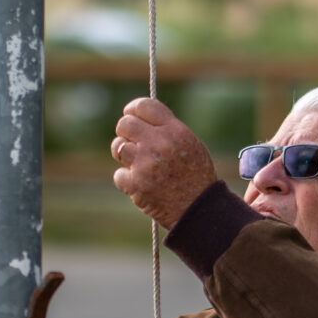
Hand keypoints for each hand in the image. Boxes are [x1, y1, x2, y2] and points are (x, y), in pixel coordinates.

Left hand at [111, 98, 217, 228]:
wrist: (200, 211)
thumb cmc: (197, 178)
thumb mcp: (192, 145)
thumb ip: (168, 130)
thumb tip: (141, 118)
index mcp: (175, 131)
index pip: (144, 106)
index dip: (133, 109)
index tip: (130, 115)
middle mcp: (159, 143)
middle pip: (125, 124)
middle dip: (125, 132)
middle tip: (132, 143)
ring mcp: (145, 164)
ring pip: (118, 147)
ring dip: (123, 155)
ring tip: (137, 164)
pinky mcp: (136, 184)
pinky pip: (119, 174)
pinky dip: (127, 180)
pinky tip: (141, 185)